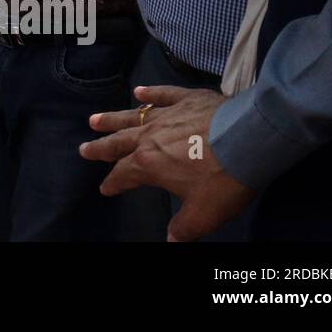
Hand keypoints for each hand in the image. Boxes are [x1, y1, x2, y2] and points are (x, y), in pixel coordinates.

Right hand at [80, 85, 255, 240]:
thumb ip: (184, 228)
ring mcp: (168, 114)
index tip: (105, 189)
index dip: (113, 183)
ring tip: (94, 120)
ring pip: (133, 116)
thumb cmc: (222, 179)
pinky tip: (139, 91)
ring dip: (113, 119)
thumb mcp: (204, 214)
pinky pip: (163, 94)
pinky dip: (150, 93)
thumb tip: (171, 240)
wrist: (249, 140)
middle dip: (100, 148)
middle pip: (119, 142)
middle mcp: (150, 136)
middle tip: (83, 149)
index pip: (123, 175)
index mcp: (149, 163)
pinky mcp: (186, 99)